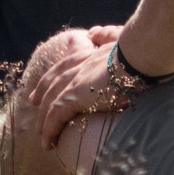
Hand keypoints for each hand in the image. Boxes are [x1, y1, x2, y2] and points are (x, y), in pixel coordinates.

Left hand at [26, 25, 126, 149]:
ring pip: (52, 101)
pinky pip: (57, 115)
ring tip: (42, 136)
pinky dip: (50, 128)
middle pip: (54, 82)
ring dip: (45, 119)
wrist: (139, 55)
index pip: (65, 65)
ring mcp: (75, 80)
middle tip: (34, 103)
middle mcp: (79, 66)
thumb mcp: (120, 38)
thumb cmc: (138, 50)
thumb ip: (108, 34)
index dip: (54, 74)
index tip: (46, 82)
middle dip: (43, 93)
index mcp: (90, 54)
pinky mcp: (75, 95)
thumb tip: (94, 33)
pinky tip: (48, 141)